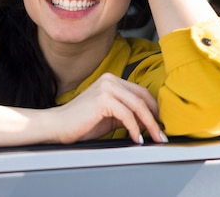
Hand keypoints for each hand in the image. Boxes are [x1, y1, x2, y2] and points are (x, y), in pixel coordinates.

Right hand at [48, 73, 166, 143]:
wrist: (58, 126)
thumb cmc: (81, 123)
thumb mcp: (110, 116)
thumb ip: (128, 114)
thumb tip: (149, 122)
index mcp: (111, 80)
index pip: (141, 92)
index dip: (154, 109)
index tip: (160, 125)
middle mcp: (110, 80)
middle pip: (142, 98)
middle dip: (155, 118)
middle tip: (161, 134)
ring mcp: (106, 88)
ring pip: (138, 105)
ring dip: (149, 124)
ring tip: (154, 138)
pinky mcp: (102, 99)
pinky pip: (127, 115)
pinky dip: (134, 128)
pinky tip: (136, 139)